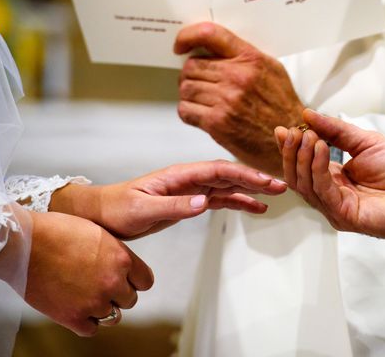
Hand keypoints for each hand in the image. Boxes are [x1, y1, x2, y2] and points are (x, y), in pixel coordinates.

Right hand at [25, 211, 153, 335]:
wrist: (26, 243)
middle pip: (130, 299)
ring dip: (103, 308)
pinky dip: (86, 322)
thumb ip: (115, 253)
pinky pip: (91, 329)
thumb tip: (122, 266)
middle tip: (101, 285)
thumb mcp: (99, 233)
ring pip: (113, 316)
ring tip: (88, 296)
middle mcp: (112, 282)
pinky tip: (77, 308)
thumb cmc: (58, 231)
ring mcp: (93, 302)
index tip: (127, 280)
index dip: (135, 280)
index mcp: (122, 259)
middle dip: (118, 294)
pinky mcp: (72, 317)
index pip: (145, 281)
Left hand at [50, 160, 286, 238]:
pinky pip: (220, 199)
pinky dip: (238, 201)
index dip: (244, 174)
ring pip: (228, 185)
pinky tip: (254, 207)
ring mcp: (191, 189)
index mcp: (180, 174)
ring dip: (251, 189)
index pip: (219, 170)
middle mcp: (190, 178)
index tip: (265, 181)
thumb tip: (205, 203)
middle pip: (229, 174)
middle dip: (256, 178)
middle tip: (281, 185)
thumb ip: (174, 206)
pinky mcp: (190, 201)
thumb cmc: (118, 209)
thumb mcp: (144, 209)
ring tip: (275, 194)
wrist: (103, 215)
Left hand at [174, 22, 304, 174]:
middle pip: (192, 65)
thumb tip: (213, 48)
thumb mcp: (272, 69)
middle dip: (191, 74)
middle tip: (198, 82)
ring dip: (189, 94)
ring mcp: (226, 100)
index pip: (209, 34)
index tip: (180, 45)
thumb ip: (244, 56)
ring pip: (186, 88)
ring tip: (201, 99)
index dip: (187, 36)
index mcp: (250, 59)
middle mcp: (237, 77)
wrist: (291, 138)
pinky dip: (189, 111)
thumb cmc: (281, 106)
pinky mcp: (218, 123)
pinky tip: (201, 114)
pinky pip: (186, 110)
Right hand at [275, 109, 384, 244]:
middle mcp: (331, 196)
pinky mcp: (345, 216)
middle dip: (292, 153)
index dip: (290, 148)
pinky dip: (318, 168)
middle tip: (295, 132)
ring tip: (309, 136)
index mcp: (334, 180)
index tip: (283, 129)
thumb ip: (336, 130)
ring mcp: (336, 208)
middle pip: (297, 177)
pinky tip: (320, 149)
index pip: (302, 166)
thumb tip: (307, 114)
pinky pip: (323, 192)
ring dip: (303, 158)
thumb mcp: (364, 142)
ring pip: (305, 185)